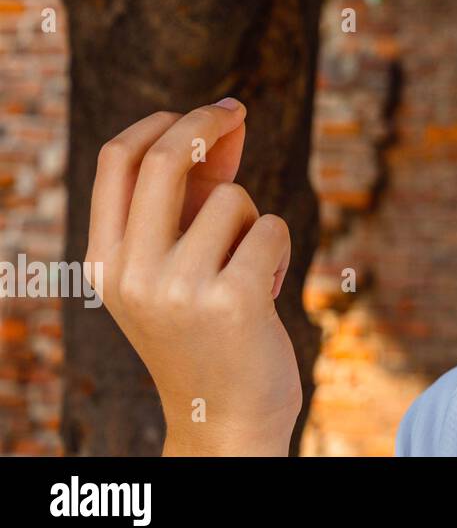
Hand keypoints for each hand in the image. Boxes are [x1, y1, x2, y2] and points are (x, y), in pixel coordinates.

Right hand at [86, 100, 301, 454]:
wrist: (227, 418)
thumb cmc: (211, 329)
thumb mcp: (183, 262)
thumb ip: (196, 195)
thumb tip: (228, 119)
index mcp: (105, 261)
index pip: (116, 160)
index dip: (162, 120)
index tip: (205, 109)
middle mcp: (131, 273)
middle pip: (165, 157)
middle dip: (206, 121)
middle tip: (237, 110)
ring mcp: (178, 287)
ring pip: (233, 199)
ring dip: (253, 223)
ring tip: (247, 273)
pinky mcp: (231, 298)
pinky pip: (271, 228)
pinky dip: (278, 250)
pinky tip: (264, 294)